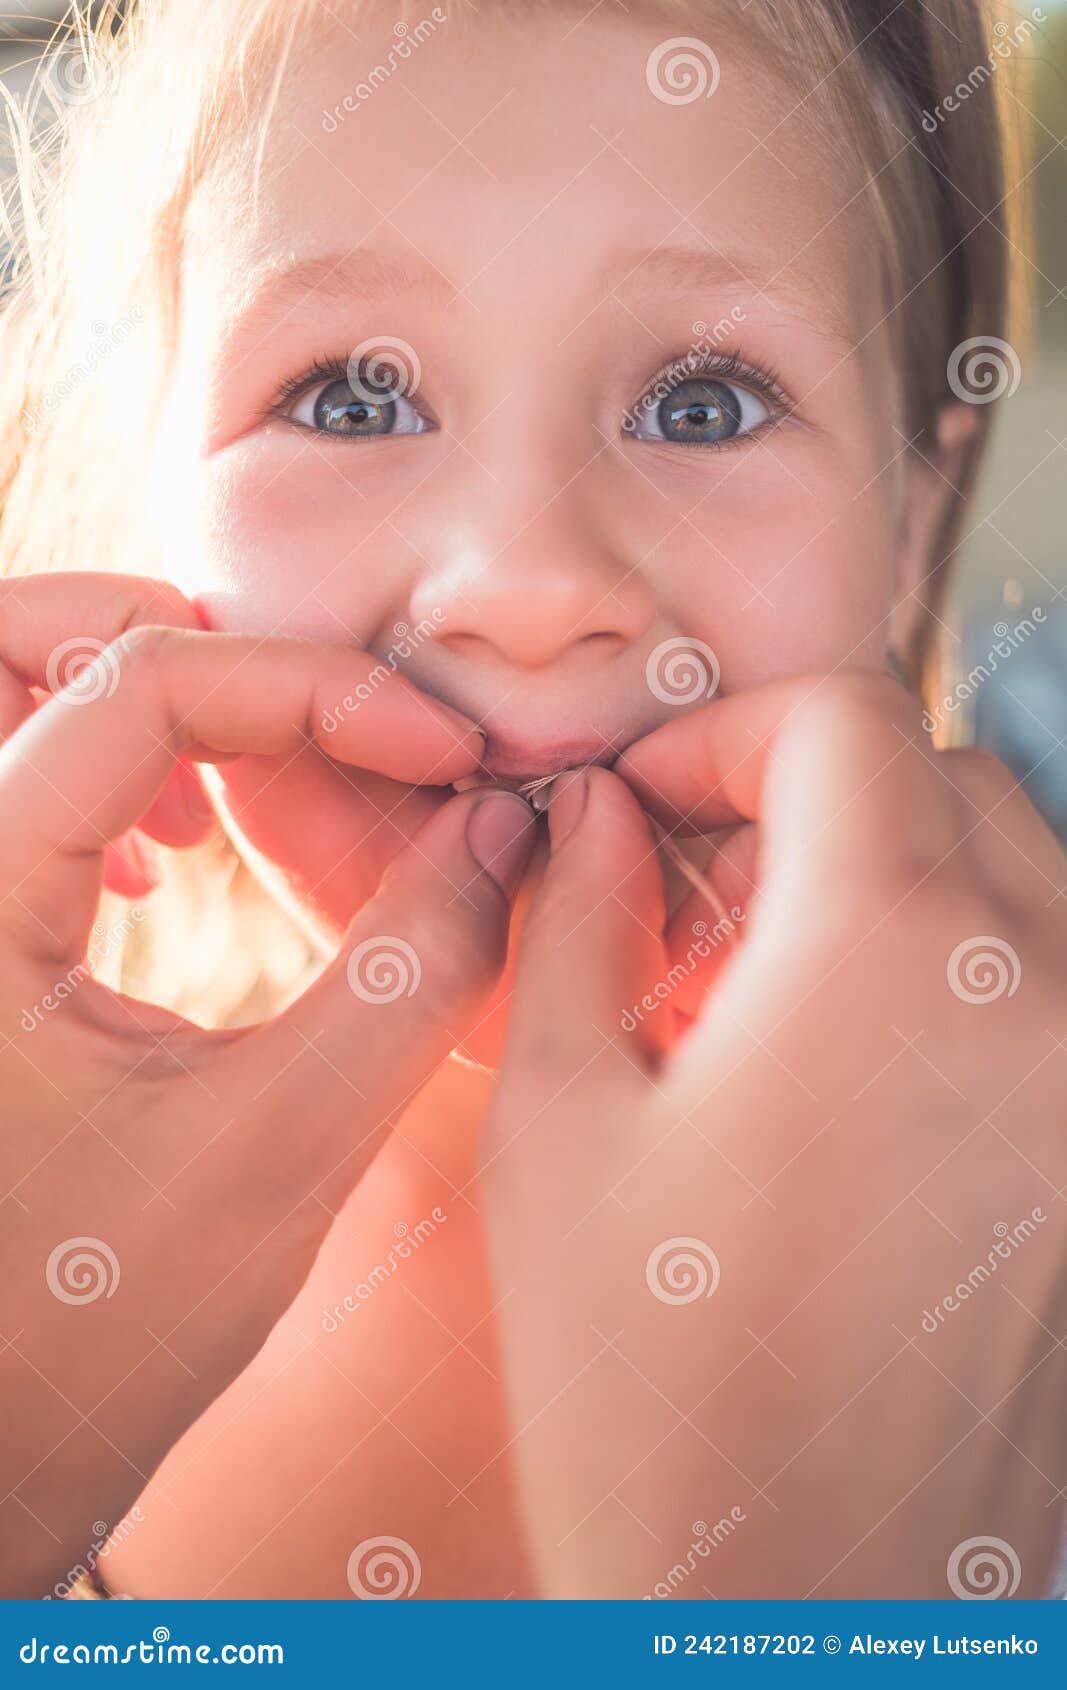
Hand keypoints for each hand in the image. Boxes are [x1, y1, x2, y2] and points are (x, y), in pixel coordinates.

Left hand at [0, 575, 535, 1595]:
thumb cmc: (88, 1338)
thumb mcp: (280, 1147)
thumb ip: (411, 971)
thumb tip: (502, 830)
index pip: (136, 690)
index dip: (317, 693)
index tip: (442, 755)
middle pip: (14, 640)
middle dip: (179, 637)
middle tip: (315, 716)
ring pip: (2, 699)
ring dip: (128, 699)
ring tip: (232, 791)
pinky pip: (2, 788)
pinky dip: (92, 776)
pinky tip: (161, 860)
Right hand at [483, 673, 1066, 1598]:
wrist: (792, 1617)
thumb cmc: (652, 1392)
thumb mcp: (557, 1129)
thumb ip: (575, 926)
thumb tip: (593, 822)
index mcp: (889, 956)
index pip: (838, 723)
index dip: (723, 734)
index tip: (652, 797)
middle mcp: (1038, 998)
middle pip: (942, 783)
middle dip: (807, 800)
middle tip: (697, 890)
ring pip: (1021, 880)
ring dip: (895, 878)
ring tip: (773, 984)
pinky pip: (1054, 995)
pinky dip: (966, 975)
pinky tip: (855, 1075)